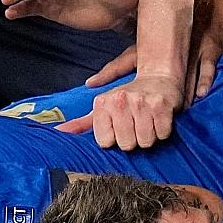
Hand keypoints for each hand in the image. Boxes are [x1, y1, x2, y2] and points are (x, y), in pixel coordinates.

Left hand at [57, 72, 183, 150]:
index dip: (115, 138)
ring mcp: (141, 102)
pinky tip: (159, 118)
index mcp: (102, 102)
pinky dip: (163, 130)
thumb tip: (59, 132)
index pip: (105, 142)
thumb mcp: (103, 107)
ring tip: (148, 120)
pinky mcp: (161, 105)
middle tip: (136, 122)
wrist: (159, 77)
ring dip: (149, 135)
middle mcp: (120, 100)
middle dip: (133, 138)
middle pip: (126, 145)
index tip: (120, 125)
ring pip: (144, 142)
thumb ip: (82, 122)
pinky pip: (161, 134)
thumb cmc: (129, 96)